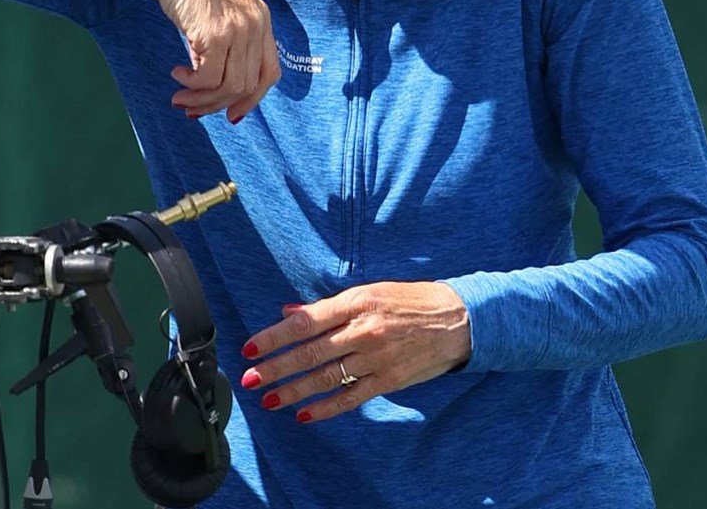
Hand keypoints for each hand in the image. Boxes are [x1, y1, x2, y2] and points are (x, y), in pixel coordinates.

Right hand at [151, 0, 279, 122]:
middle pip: (246, 85)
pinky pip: (208, 77)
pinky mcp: (216, 34)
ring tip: (179, 95)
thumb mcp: (219, 15)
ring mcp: (239, 30)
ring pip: (228, 86)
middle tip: (191, 108)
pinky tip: (177, 73)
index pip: (270, 73)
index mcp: (262, 20)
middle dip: (216, 104)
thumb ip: (226, 46)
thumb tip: (213, 87)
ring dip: (200, 98)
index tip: (231, 114)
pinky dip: (191, 84)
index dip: (252, 99)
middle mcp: (257, 26)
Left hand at [239, 282, 472, 422]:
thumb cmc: (407, 301)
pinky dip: (326, 408)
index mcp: (354, 304)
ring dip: (294, 391)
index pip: (303, 323)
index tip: (249, 348)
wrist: (457, 320)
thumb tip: (288, 311)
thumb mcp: (366, 292)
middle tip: (249, 379)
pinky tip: (304, 414)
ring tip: (269, 399)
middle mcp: (363, 332)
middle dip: (275, 368)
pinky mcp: (389, 381)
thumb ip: (326, 306)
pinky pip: (351, 397)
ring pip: (326, 378)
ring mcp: (376, 359)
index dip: (273, 336)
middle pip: (309, 353)